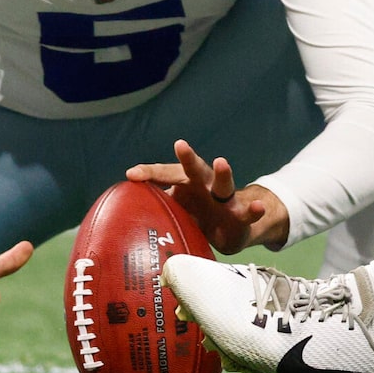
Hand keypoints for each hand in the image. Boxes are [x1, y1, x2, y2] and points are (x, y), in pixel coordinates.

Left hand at [126, 139, 291, 252]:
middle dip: (187, 157)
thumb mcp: (174, 213)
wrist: (230, 228)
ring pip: (224, 184)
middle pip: (195, 169)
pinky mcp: (240, 215)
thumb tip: (114, 224)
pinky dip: (255, 209)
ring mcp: (224, 199)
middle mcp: (204, 186)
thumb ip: (152, 212)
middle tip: (180, 144)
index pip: (165, 174)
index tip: (132, 175)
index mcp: (184, 184)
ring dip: (223, 173)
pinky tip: (260, 207)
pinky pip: (248, 212)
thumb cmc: (195, 215)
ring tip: (223, 162)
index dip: (149, 173)